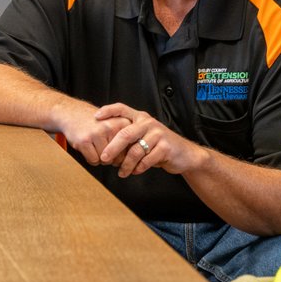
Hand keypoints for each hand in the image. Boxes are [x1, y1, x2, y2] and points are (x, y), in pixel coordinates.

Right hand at [54, 102, 129, 166]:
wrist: (73, 113)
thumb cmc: (97, 123)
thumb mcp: (115, 124)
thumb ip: (126, 140)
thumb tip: (129, 162)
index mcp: (122, 123)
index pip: (130, 149)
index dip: (123, 154)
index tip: (117, 150)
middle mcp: (111, 127)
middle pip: (117, 157)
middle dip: (111, 158)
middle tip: (103, 148)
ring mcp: (97, 133)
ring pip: (105, 160)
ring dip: (100, 158)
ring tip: (95, 146)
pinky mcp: (84, 140)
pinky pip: (93, 160)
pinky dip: (91, 159)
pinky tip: (88, 148)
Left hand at [94, 103, 208, 176]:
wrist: (184, 154)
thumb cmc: (158, 146)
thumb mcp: (143, 137)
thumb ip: (128, 137)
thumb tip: (104, 148)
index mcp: (141, 118)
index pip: (122, 108)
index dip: (108, 111)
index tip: (96, 117)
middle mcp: (148, 123)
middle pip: (125, 134)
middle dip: (112, 148)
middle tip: (104, 158)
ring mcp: (158, 134)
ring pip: (135, 151)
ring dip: (126, 165)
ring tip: (122, 173)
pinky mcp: (165, 147)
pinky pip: (146, 160)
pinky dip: (138, 168)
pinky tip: (135, 171)